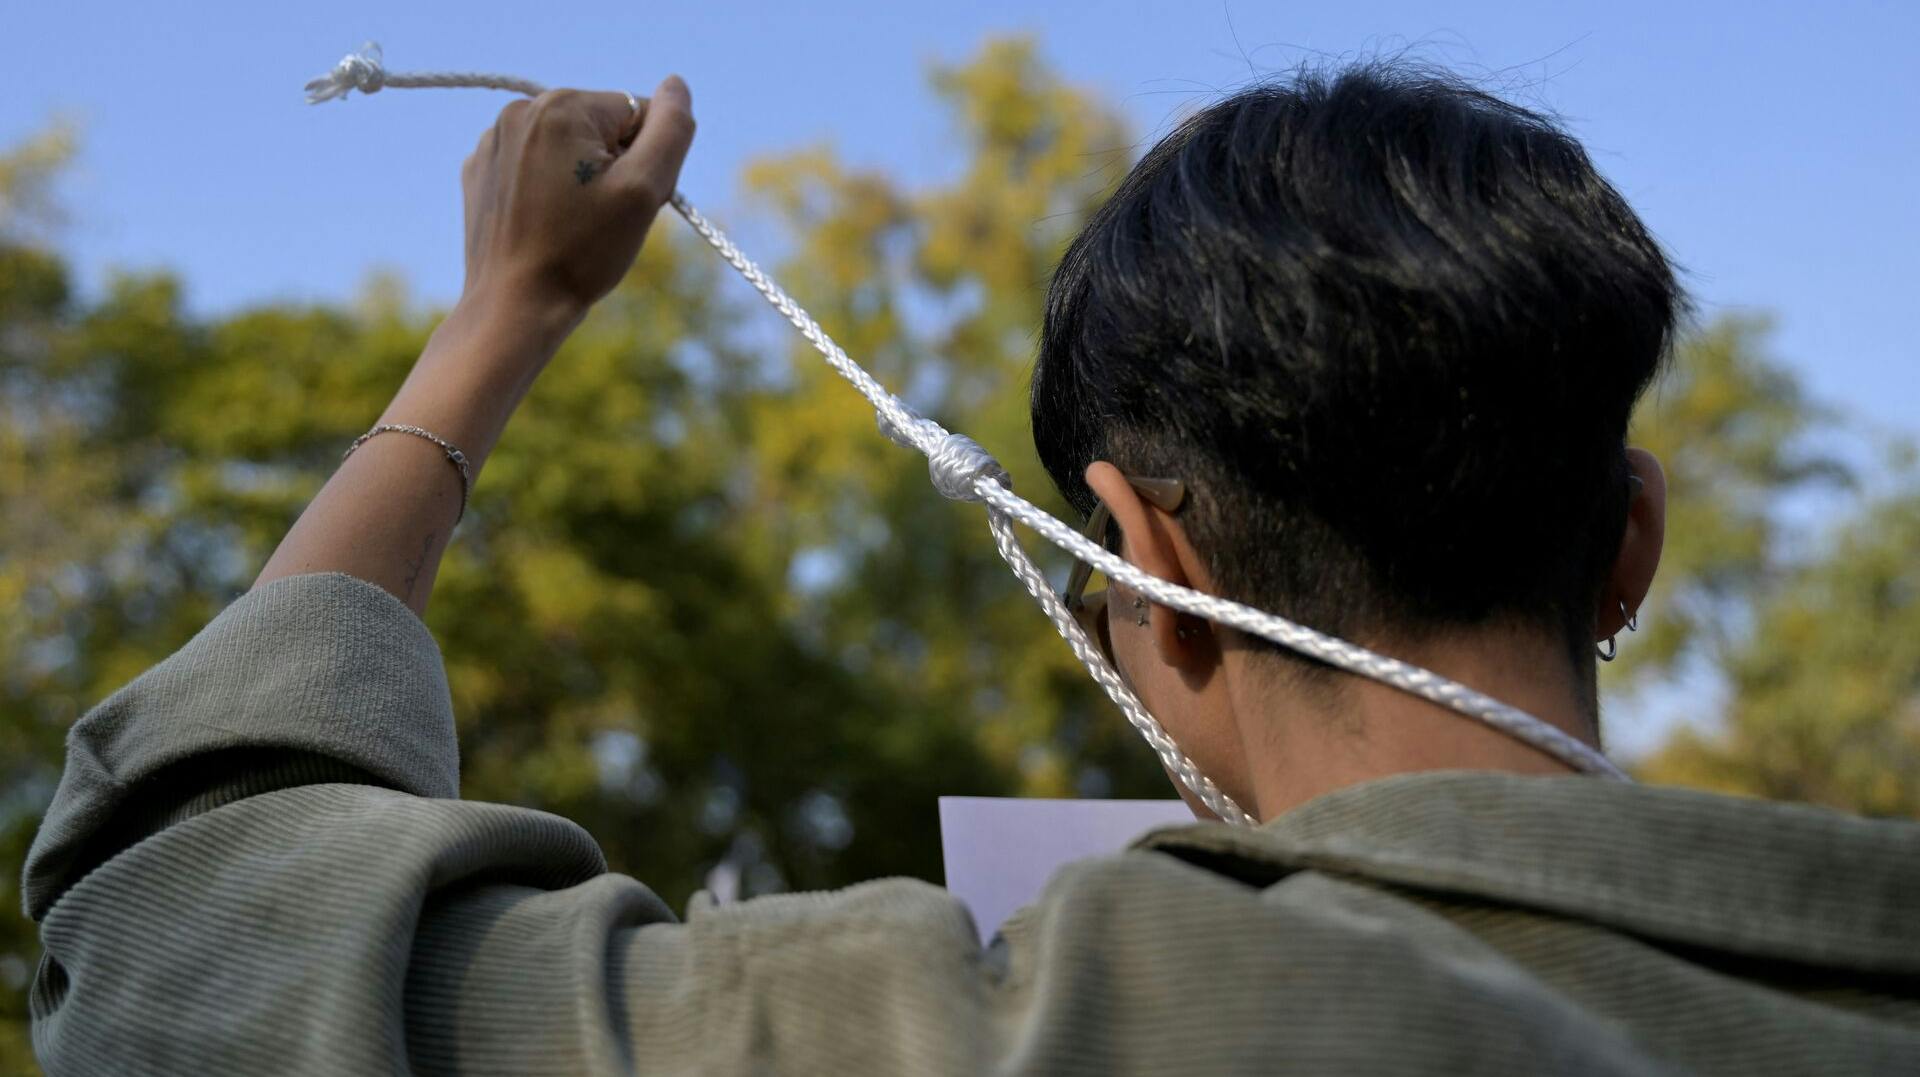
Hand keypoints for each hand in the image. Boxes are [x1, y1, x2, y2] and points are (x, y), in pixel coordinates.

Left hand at [458, 75, 695, 321]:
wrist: (514, 306)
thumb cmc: (582, 252)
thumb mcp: (645, 190)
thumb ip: (671, 130)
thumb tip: (676, 86)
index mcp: (562, 106)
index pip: (637, 114)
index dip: (647, 162)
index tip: (627, 203)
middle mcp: (519, 111)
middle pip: (601, 128)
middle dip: (614, 169)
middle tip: (603, 219)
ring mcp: (493, 141)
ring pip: (568, 148)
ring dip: (582, 180)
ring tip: (573, 226)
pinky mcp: (480, 172)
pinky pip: (535, 167)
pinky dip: (549, 191)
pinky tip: (545, 226)